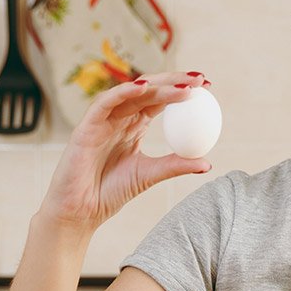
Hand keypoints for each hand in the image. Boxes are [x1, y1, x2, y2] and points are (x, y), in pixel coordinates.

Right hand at [39, 72, 212, 229]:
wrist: (81, 211)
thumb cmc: (110, 192)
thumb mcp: (150, 175)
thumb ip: (175, 165)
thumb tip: (208, 163)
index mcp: (134, 126)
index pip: (161, 101)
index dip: (182, 90)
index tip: (208, 87)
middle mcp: (119, 118)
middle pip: (149, 90)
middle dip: (175, 80)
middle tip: (200, 80)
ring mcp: (103, 120)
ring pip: (131, 93)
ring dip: (157, 85)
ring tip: (183, 85)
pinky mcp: (86, 126)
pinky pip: (105, 103)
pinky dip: (123, 92)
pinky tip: (144, 88)